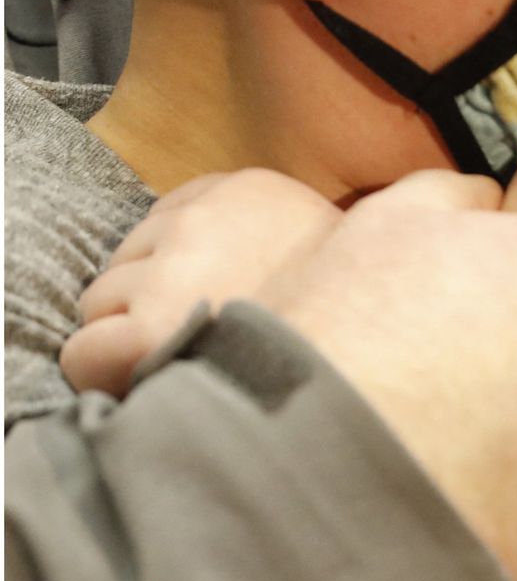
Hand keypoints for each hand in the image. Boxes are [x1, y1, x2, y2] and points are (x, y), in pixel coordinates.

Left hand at [62, 169, 339, 395]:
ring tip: (189, 371)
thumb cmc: (355, 335)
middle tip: (204, 346)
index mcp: (254, 190)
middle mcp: (207, 220)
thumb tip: (223, 264)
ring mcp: (175, 271)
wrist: (369, 378)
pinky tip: (147, 390)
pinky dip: (104, 374)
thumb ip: (269, 241)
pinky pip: (85, 352)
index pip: (171, 217)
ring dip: (129, 337)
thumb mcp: (327, 258)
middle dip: (150, 301)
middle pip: (128, 259)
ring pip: (100, 304)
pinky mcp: (148, 328)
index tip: (216, 306)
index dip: (183, 272)